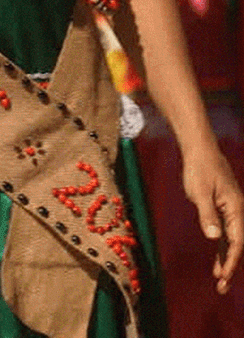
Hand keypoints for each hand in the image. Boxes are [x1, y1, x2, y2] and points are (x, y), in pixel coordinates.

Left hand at [181, 141, 243, 292]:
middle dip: (229, 266)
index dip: (229, 261)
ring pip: (232, 240)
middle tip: (220, 287)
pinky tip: (216, 257)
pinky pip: (226, 232)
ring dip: (225, 258)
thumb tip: (214, 237)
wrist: (200, 150)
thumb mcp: (199, 192)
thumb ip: (207, 215)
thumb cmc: (199, 169)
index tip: (221, 276)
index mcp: (236, 210)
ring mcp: (231, 211)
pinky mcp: (223, 208)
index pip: (236, 243)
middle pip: (236, 245)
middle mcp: (237, 212)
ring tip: (218, 279)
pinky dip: (222, 246)